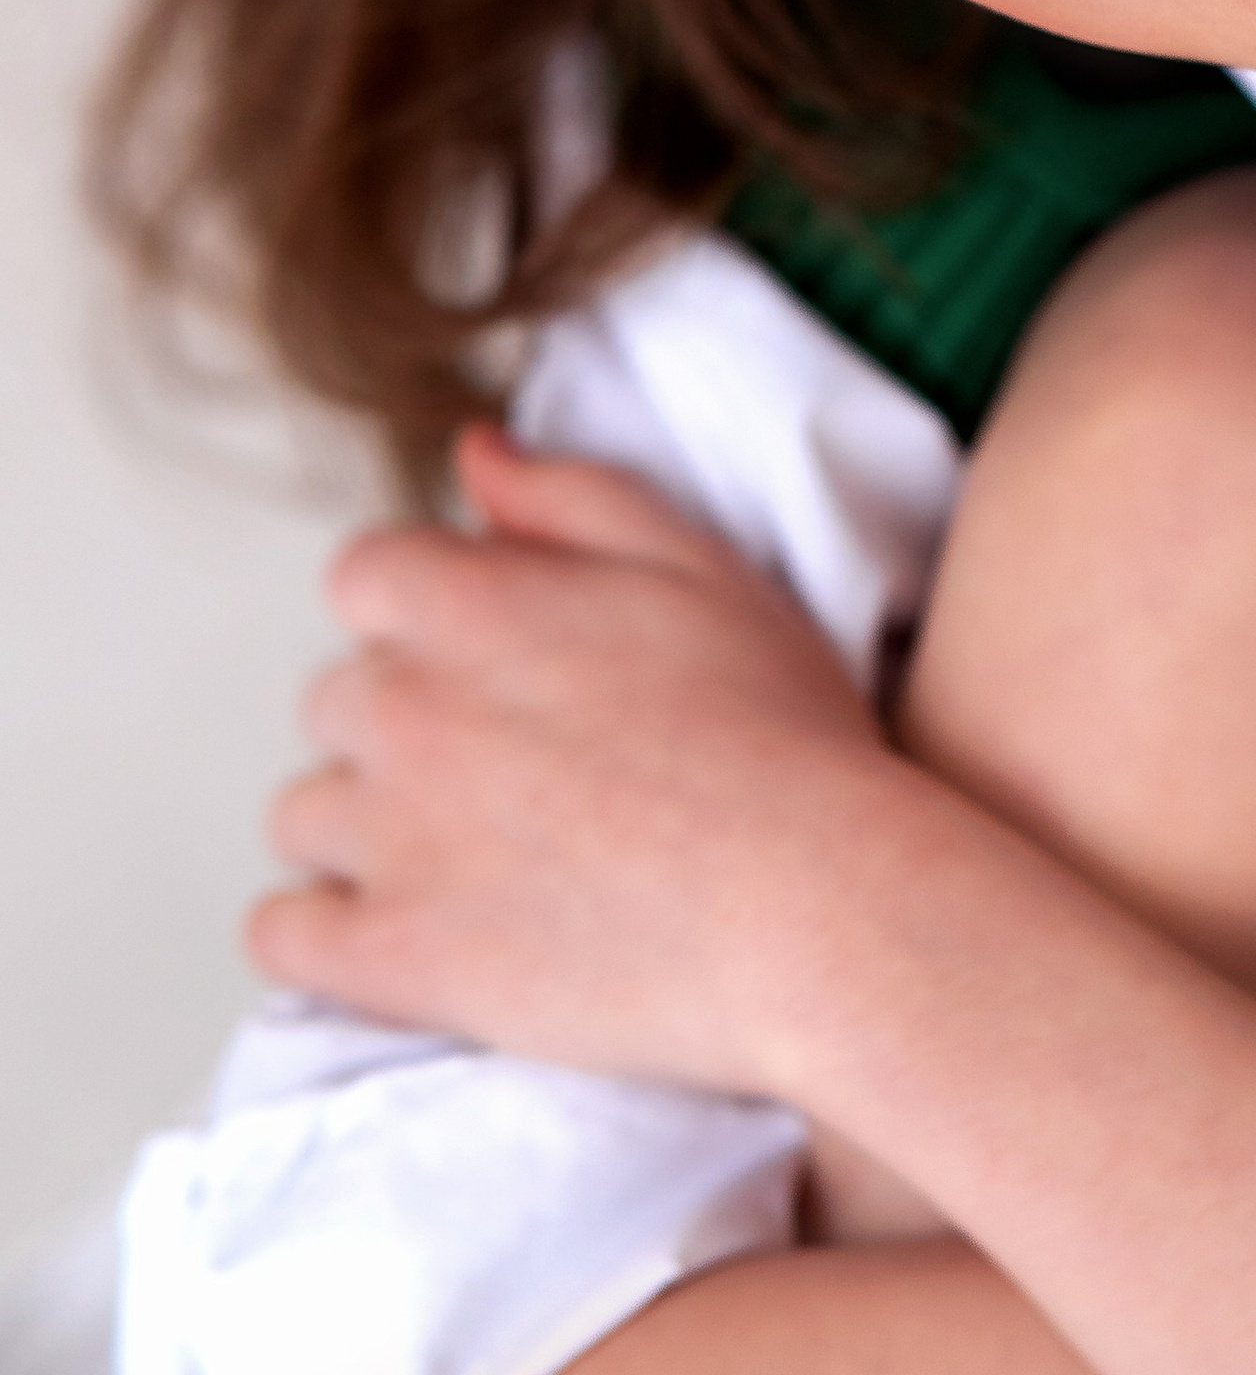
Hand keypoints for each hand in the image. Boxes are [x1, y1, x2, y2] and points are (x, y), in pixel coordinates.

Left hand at [253, 426, 889, 1092]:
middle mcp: (407, 713)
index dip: (427, 606)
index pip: (363, 575)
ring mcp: (389, 841)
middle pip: (338, 695)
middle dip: (408, 713)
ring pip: (306, 814)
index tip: (494, 651)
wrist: (812, 905)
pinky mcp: (390, 960)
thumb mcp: (700, 566)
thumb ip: (570, 496)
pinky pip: (283, 933)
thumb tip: (474, 454)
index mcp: (473, 607)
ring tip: (479, 846)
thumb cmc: (779, 731)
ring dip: (368, 822)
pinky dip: (324, 928)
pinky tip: (409, 923)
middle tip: (517, 755)